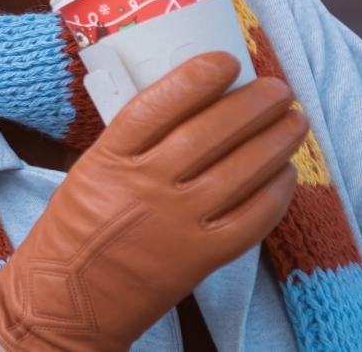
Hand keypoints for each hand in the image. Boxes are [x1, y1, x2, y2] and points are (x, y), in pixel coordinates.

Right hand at [0, 52, 308, 351]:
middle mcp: (146, 186)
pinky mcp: (200, 257)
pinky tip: (284, 173)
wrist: (67, 300)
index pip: (160, 103)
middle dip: (254, 103)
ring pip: (242, 170)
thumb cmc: (74, 230)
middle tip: (276, 87)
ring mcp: (177, 222)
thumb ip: (133, 141)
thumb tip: (191, 105)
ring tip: (294, 121)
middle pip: (212, 132)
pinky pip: (252, 218)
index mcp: (110, 158)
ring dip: (276, 140)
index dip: (199, 77)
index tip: (226, 61)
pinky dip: (276, 192)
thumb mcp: (90, 170)